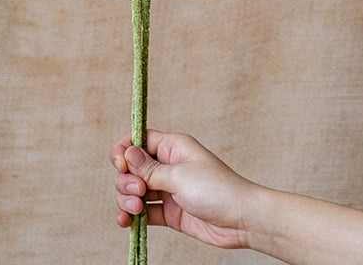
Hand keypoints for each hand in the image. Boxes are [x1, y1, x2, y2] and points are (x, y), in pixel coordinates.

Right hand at [111, 130, 255, 249]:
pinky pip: (142, 211)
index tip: (121, 165)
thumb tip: (127, 152)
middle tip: (139, 191)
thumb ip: (149, 168)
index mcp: (172, 147)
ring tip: (135, 209)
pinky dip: (130, 215)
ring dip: (126, 199)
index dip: (124, 151)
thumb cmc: (216, 189)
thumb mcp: (179, 175)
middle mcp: (167, 166)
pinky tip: (126, 222)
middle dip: (126, 180)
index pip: (138, 140)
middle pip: (131, 168)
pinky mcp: (167, 212)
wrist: (240, 220)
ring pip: (133, 190)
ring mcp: (166, 189)